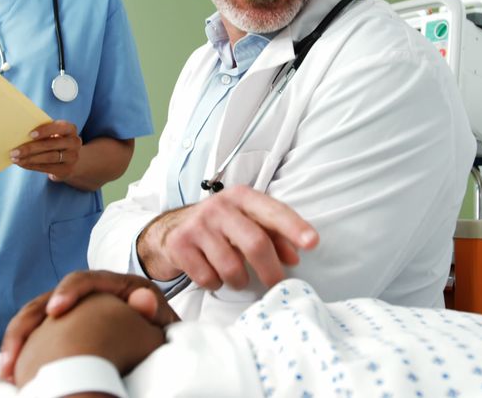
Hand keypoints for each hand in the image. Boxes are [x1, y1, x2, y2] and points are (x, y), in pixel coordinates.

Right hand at [0, 270, 178, 382]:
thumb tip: (143, 299)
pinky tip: (10, 371)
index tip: (56, 312)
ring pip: (33, 317)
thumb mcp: (161, 320)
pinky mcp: (57, 327)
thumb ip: (154, 311)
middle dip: (28, 324)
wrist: (151, 333)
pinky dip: (19, 350)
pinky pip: (32, 334)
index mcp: (114, 285)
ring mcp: (69, 310)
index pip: (86, 280)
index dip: (69, 292)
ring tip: (8, 368)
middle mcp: (86, 295)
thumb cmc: (157, 331)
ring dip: (17, 340)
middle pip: (47, 300)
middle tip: (17, 353)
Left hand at [10, 120, 81, 181]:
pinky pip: (47, 168)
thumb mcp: (53, 134)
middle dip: (31, 148)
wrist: (69, 159)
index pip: (60, 127)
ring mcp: (72, 157)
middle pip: (51, 144)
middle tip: (14, 151)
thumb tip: (19, 136)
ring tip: (15, 159)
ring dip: (30, 159)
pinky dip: (32, 166)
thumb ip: (42, 133)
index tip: (30, 134)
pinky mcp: (66, 170)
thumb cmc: (54, 141)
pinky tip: (22, 164)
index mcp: (70, 129)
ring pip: (49, 157)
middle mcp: (74, 142)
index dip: (45, 130)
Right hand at [138, 185, 318, 290]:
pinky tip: (212, 274)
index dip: (294, 227)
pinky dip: (216, 283)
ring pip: (231, 267)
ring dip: (239, 280)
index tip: (312, 242)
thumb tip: (295, 256)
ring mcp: (197, 225)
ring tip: (236, 277)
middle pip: (256, 243)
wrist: (168, 230)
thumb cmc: (219, 227)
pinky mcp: (179, 245)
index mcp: (242, 196)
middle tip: (277, 286)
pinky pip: (208, 277)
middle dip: (271, 270)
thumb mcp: (246, 222)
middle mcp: (219, 206)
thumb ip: (274, 236)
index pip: (273, 211)